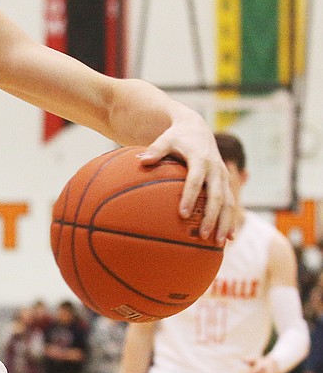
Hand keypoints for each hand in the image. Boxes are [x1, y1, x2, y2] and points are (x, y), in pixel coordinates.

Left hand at [138, 124, 237, 243]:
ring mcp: (223, 176)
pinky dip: (231, 220)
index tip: (182, 214)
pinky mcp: (226, 182)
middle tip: (202, 235)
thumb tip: (141, 160)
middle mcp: (216, 169)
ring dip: (225, 222)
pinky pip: (231, 203)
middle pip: (217, 196)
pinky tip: (228, 238)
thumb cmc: (176, 137)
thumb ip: (154, 150)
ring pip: (228, 202)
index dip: (189, 197)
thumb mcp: (165, 139)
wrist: (197, 129)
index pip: (195, 180)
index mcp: (200, 159)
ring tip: (220, 243)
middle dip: (211, 216)